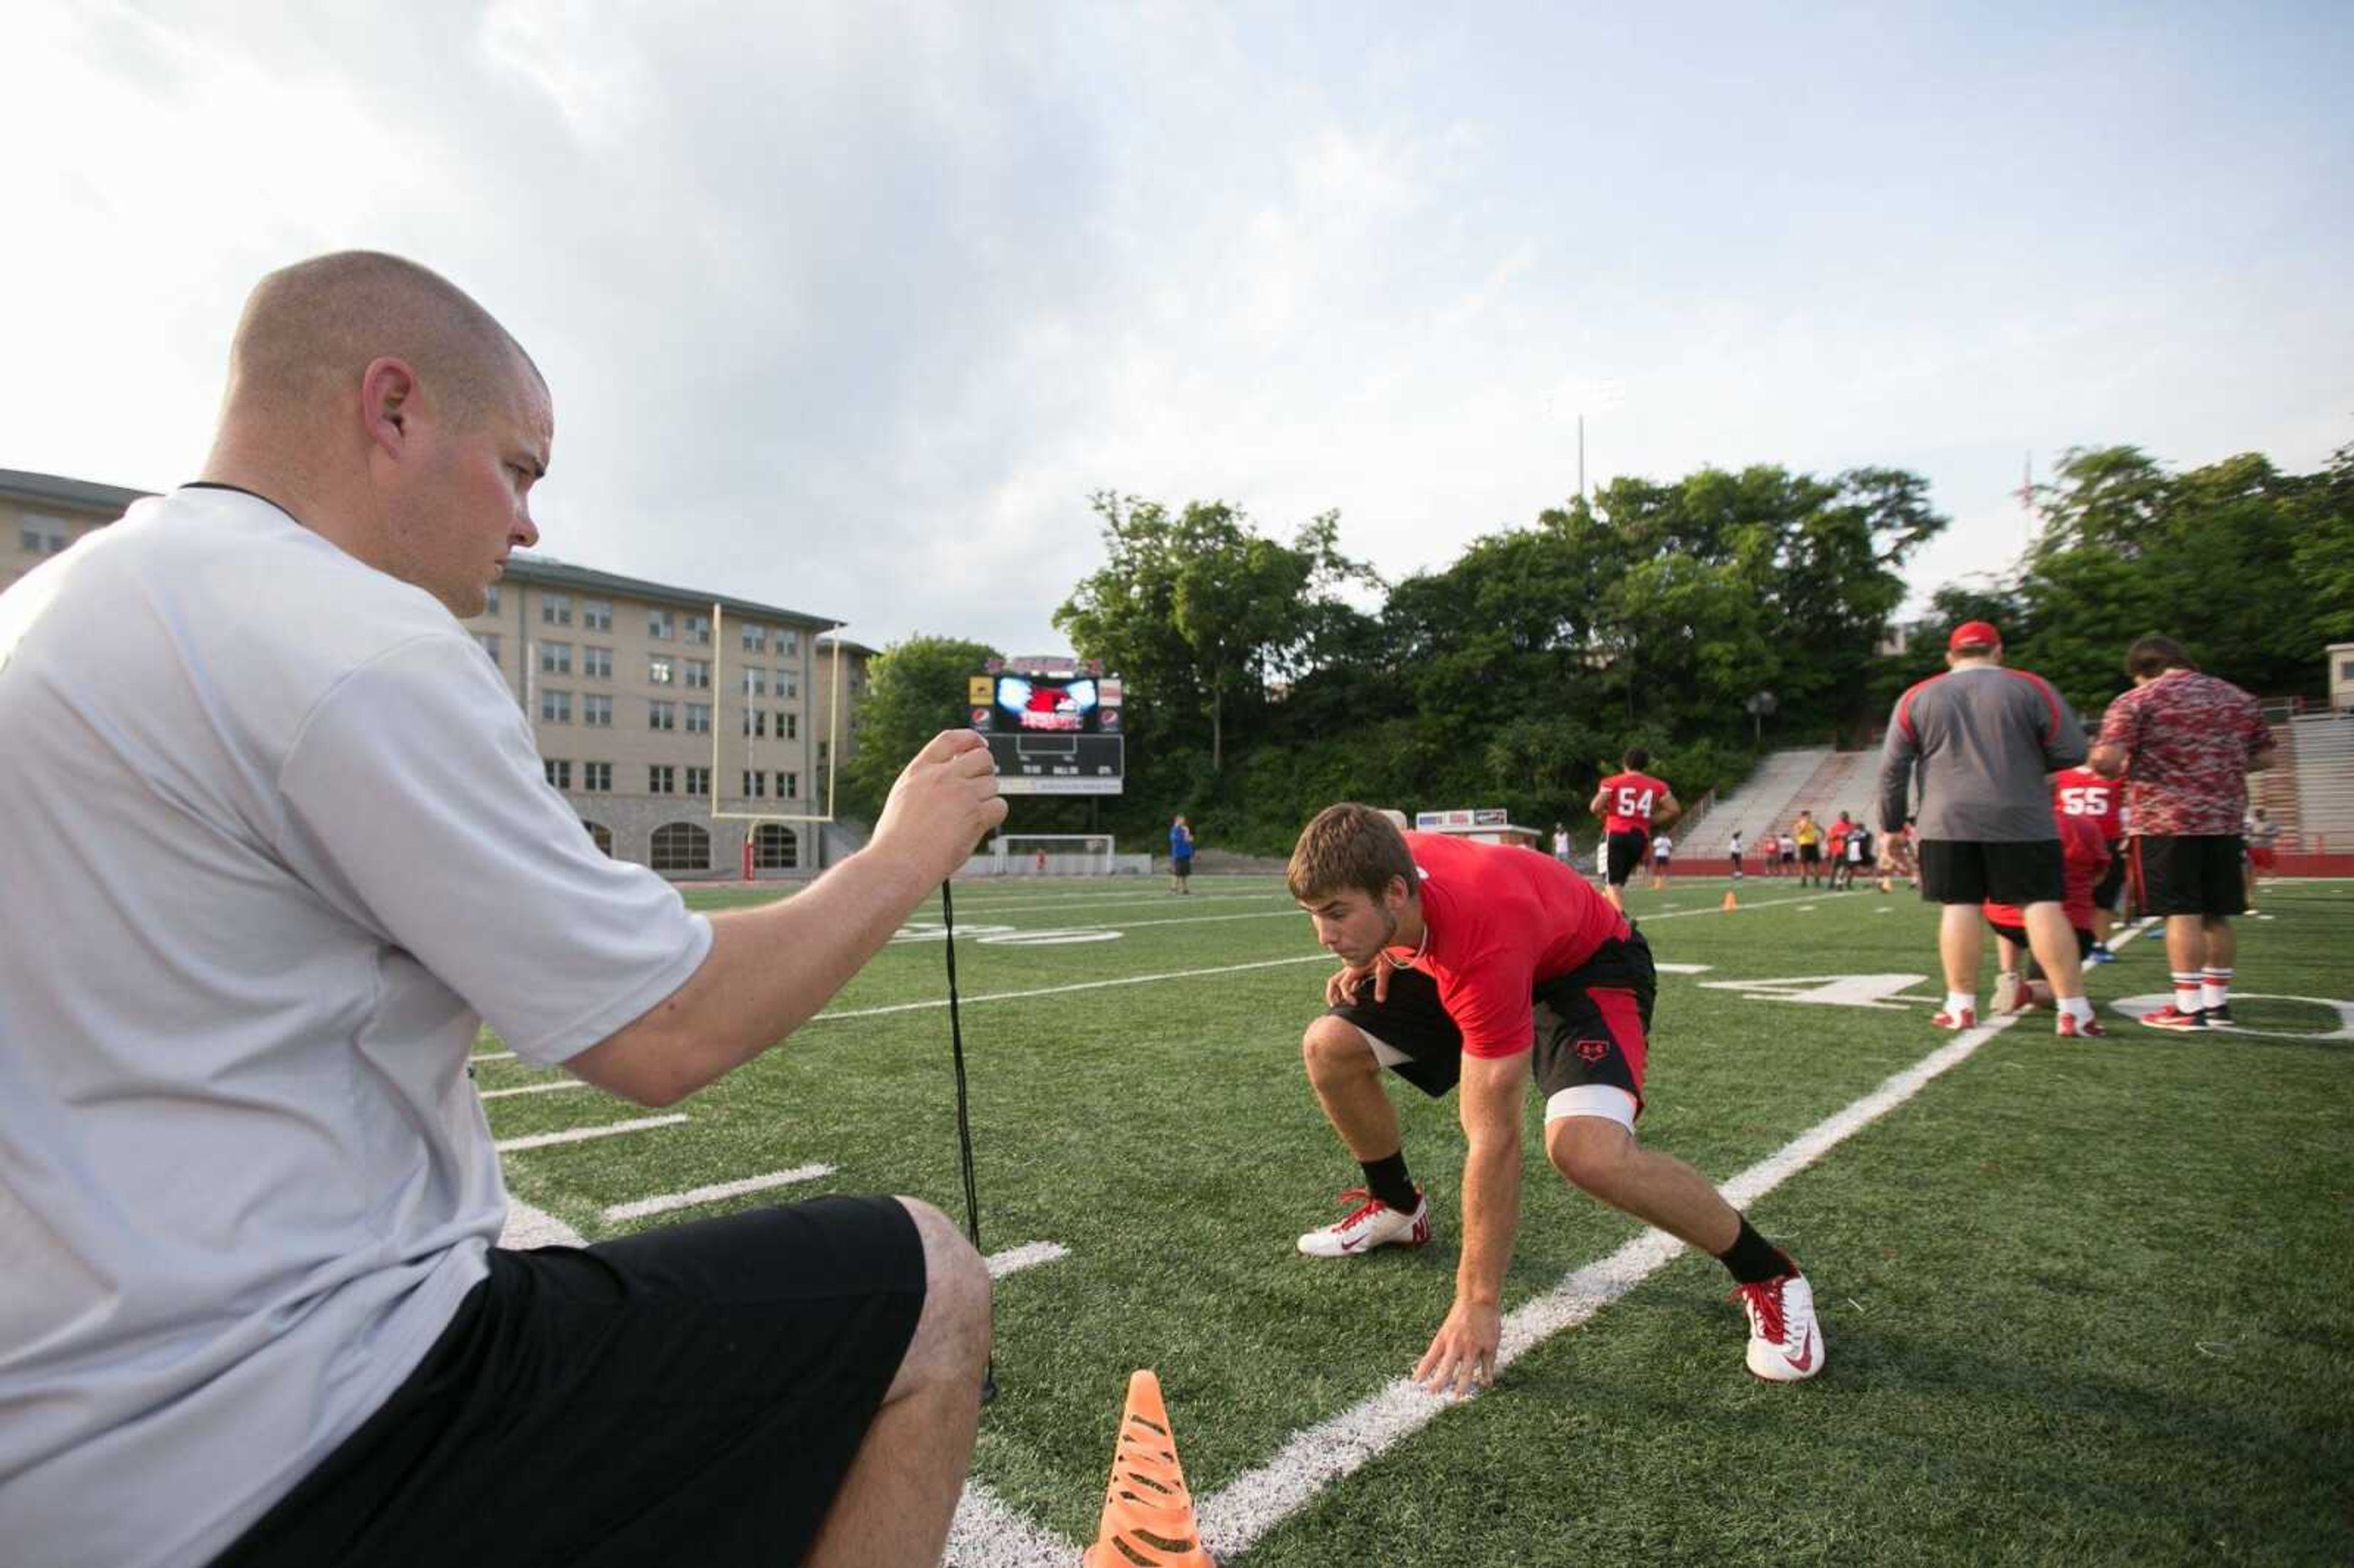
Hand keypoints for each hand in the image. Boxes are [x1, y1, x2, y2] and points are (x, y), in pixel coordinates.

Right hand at [869, 730, 1007, 884]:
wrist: (898, 862)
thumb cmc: (896, 840)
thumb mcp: (903, 797)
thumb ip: (926, 782)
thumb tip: (951, 776)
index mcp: (920, 770)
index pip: (951, 739)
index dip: (971, 738)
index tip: (980, 745)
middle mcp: (941, 776)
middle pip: (982, 757)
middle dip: (986, 771)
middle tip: (979, 789)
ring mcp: (960, 793)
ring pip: (992, 783)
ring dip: (987, 799)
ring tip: (967, 818)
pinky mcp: (975, 814)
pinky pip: (1000, 806)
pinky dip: (994, 817)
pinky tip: (978, 827)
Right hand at [1324, 957, 1388, 1008]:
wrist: (1393, 945)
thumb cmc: (1390, 955)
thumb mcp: (1386, 968)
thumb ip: (1381, 984)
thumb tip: (1379, 1001)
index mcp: (1355, 968)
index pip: (1343, 984)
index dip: (1346, 995)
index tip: (1355, 1004)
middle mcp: (1351, 968)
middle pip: (1333, 981)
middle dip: (1332, 995)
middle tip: (1336, 1006)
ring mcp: (1353, 969)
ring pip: (1338, 981)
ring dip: (1336, 993)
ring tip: (1340, 1004)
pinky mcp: (1359, 970)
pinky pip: (1348, 981)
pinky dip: (1346, 990)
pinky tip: (1353, 997)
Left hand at [1412, 1298, 1500, 1399]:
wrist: (1478, 1299)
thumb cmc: (1460, 1317)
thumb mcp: (1445, 1331)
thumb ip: (1440, 1350)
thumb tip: (1428, 1369)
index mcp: (1443, 1339)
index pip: (1429, 1359)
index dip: (1422, 1372)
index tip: (1415, 1384)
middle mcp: (1457, 1344)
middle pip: (1446, 1368)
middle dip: (1439, 1382)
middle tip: (1433, 1395)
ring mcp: (1473, 1346)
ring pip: (1467, 1370)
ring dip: (1461, 1385)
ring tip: (1457, 1396)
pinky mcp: (1489, 1346)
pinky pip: (1487, 1366)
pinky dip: (1486, 1376)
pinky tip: (1485, 1384)